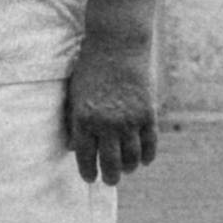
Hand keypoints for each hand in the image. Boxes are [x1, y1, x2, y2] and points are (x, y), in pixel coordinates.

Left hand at [64, 42, 158, 185]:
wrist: (117, 43)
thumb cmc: (91, 66)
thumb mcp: (75, 92)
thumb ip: (73, 119)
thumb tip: (73, 147)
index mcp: (83, 118)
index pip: (86, 157)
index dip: (88, 172)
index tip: (91, 178)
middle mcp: (106, 123)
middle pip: (111, 164)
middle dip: (110, 177)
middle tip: (110, 179)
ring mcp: (129, 120)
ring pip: (131, 159)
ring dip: (128, 168)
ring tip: (125, 170)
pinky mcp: (148, 114)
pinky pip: (149, 145)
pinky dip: (146, 157)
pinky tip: (142, 161)